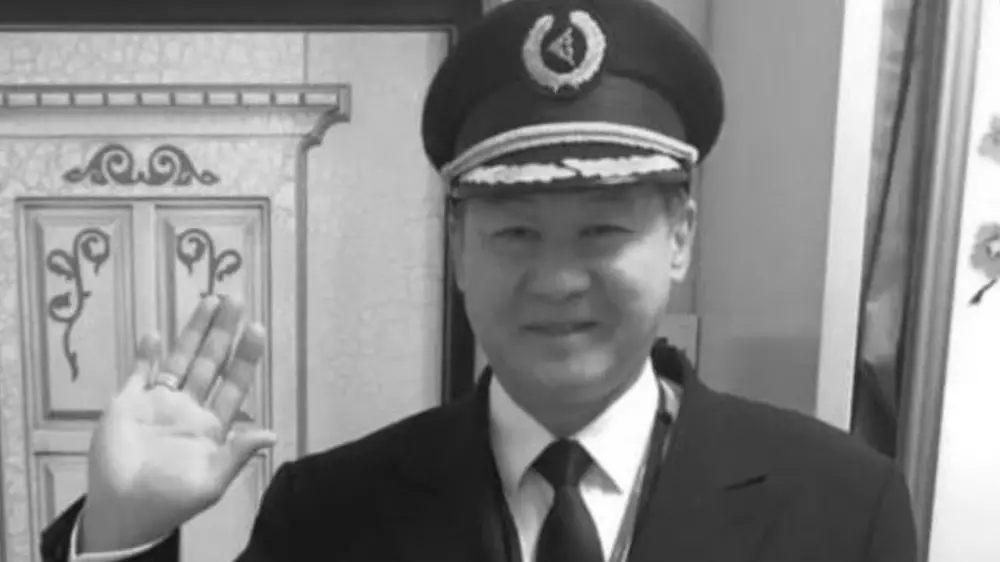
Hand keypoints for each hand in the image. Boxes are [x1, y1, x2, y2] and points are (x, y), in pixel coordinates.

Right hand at [79, 295, 276, 552]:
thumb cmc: (170, 501)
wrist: (122, 513)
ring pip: (180, 359)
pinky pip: (139, 373)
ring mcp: (158, 403)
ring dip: (193, 332)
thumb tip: (271, 434)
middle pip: (210, 362)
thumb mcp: (211, 482)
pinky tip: (154, 334)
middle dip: (222, 331)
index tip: (257, 328)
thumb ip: (237, 455)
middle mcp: (188, 407)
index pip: (233, 383)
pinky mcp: (127, 404)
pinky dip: (145, 355)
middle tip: (235, 298)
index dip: (245, 356)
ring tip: (208, 301)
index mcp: (211, 425)